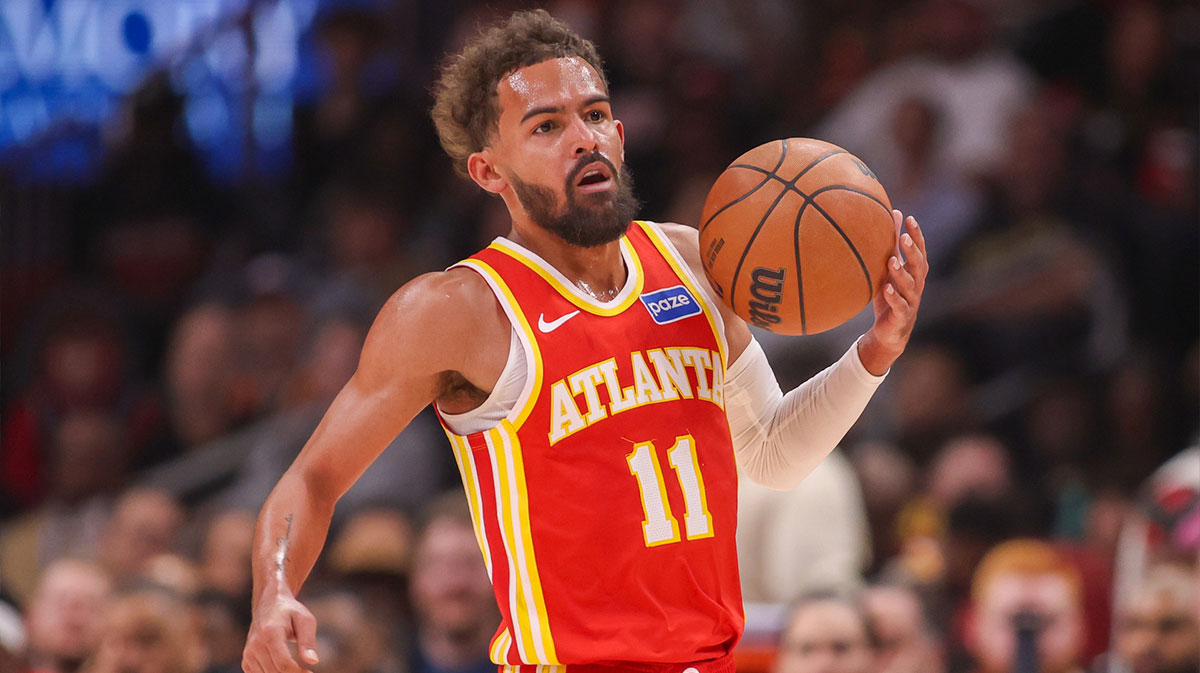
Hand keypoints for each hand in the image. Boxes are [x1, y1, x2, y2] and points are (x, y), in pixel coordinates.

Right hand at [242, 592, 319, 672]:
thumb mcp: (305, 620)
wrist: (269, 605)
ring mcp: (248, 653)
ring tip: (298, 670)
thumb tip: (313, 661)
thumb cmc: (291, 612)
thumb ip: (308, 641)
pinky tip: (285, 669)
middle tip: (307, 672)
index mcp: (270, 633)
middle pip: (275, 672)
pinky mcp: (246, 660)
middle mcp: (255, 644)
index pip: (284, 664)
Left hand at [858, 209, 926, 374]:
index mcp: (916, 273)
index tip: (910, 219)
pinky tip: (886, 288)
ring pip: (909, 285)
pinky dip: (893, 297)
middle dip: (913, 251)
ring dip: (901, 272)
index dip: (917, 236)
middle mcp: (917, 285)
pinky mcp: (901, 316)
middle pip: (919, 265)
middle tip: (903, 237)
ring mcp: (911, 301)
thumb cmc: (891, 295)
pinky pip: (899, 305)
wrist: (890, 331)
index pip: (920, 250)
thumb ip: (893, 245)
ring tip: (891, 261)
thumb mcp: (891, 268)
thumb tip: (895, 213)